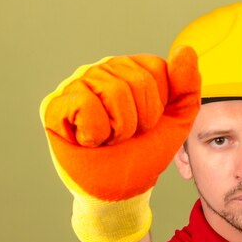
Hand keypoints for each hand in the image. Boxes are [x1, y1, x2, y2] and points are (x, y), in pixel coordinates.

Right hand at [40, 46, 200, 241]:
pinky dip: (95, 132)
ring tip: (109, 138)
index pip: (156, 69)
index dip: (158, 106)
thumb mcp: (177, 121)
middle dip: (139, 120)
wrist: (122, 190)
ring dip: (119, 129)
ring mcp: (77, 85)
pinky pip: (84, 105)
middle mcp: (103, 70)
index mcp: (132, 69)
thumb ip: (187, 87)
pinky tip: (89, 140)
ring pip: (113, 92)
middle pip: (136, 81)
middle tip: (125, 135)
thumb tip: (185, 51)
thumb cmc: (145, 152)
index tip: (147, 124)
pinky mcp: (54, 106)